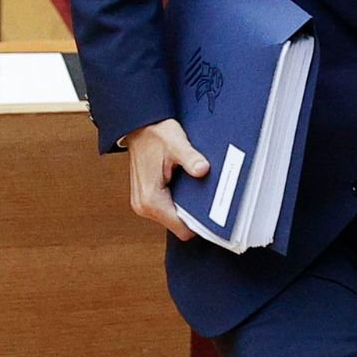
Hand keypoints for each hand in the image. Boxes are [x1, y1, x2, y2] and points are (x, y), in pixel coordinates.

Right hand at [124, 119, 209, 240]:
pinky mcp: (148, 198)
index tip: (216, 214)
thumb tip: (203, 169)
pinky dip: (180, 201)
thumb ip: (190, 159)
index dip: (200, 224)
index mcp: (150, 199)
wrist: (139, 127)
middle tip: (212, 199)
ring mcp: (144, 203)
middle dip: (195, 215)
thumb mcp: (176, 143)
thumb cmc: (154, 134)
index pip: (181, 229)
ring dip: (187, 207)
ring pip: (174, 217)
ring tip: (200, 191)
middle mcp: (144, 206)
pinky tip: (189, 188)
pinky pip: (169, 207)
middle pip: (179, 225)